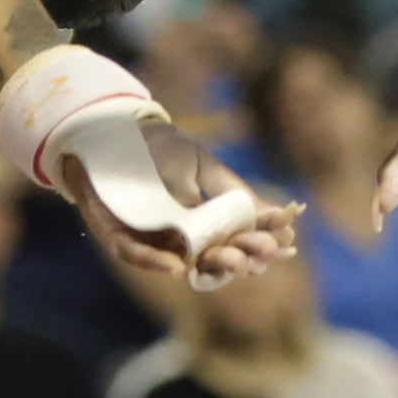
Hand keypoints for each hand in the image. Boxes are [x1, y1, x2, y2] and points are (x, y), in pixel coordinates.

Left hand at [61, 120, 299, 284]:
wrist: (112, 131)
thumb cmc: (157, 147)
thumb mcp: (201, 163)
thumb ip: (231, 190)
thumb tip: (276, 214)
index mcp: (200, 221)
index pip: (234, 240)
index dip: (258, 244)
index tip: (285, 244)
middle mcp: (177, 235)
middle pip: (212, 257)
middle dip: (240, 257)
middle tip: (263, 254)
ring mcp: (148, 237)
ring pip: (180, 262)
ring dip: (208, 265)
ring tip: (235, 260)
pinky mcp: (117, 234)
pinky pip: (135, 254)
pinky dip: (154, 262)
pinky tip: (177, 267)